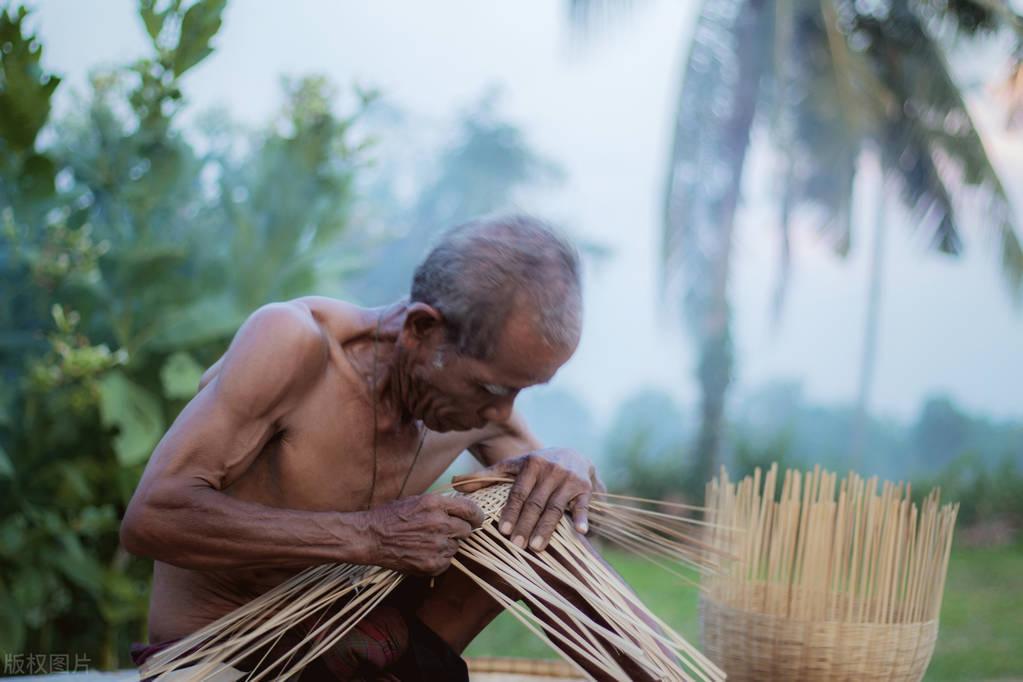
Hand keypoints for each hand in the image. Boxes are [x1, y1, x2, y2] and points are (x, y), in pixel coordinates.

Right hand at [365, 494, 483, 575]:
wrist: (371, 537)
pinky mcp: (432, 563)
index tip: (477, 519)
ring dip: (447, 544)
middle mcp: (439, 523)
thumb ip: (441, 504)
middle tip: (445, 531)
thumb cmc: (392, 516)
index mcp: (435, 504)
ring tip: (427, 541)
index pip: (471, 509)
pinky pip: (447, 561)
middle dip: (460, 530)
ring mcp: (436, 545)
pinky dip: (439, 558)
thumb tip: (463, 509)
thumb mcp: (417, 500)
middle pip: (467, 530)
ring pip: (456, 546)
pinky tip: (423, 552)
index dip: (477, 515)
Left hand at [451, 448, 605, 551]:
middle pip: (536, 503)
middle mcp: (551, 470)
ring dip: (547, 528)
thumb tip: (455, 483)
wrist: (574, 455)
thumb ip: (487, 476)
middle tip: (516, 545)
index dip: (510, 511)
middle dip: (525, 525)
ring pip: (556, 507)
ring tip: (537, 547)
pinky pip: (584, 505)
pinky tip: (582, 532)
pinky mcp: (585, 489)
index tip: (502, 530)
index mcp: (531, 464)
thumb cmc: (536, 466)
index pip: (518, 492)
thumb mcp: (513, 466)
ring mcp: (569, 480)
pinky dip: (583, 518)